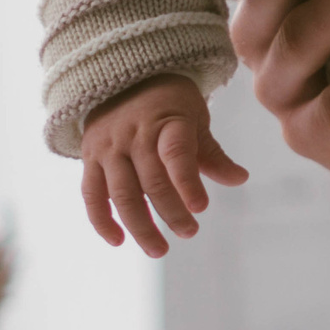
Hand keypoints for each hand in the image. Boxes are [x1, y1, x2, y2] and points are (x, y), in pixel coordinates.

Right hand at [80, 74, 245, 255]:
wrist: (124, 80)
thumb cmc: (169, 104)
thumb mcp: (195, 118)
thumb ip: (211, 153)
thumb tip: (240, 179)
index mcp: (166, 121)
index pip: (176, 154)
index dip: (188, 182)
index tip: (201, 208)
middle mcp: (134, 135)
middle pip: (151, 181)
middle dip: (171, 212)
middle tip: (189, 232)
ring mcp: (109, 148)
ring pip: (122, 194)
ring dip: (140, 226)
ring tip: (159, 250)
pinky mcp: (89, 159)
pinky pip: (91, 195)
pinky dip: (102, 221)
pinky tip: (119, 241)